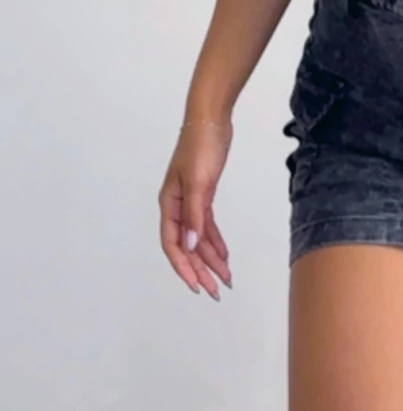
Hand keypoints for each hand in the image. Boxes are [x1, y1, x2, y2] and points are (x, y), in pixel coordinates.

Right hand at [158, 118, 233, 298]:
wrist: (211, 120)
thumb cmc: (201, 147)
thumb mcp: (199, 182)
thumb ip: (194, 216)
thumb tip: (189, 247)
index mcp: (169, 205)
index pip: (172, 244)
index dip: (183, 267)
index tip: (197, 286)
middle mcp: (177, 207)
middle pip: (186, 246)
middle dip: (200, 269)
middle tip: (216, 290)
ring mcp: (190, 201)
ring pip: (198, 238)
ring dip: (210, 258)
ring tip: (226, 278)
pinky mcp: (204, 195)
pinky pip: (206, 226)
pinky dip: (215, 241)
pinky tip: (224, 255)